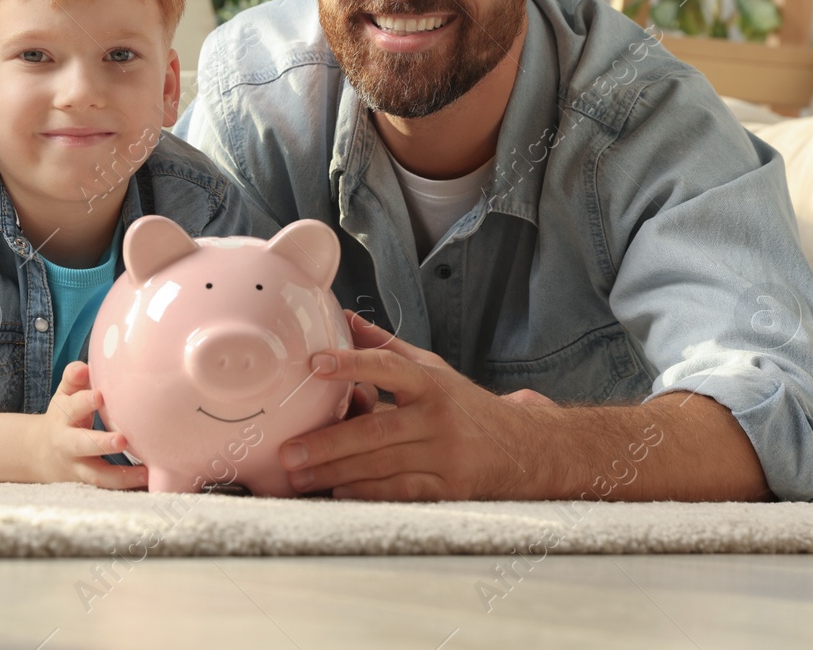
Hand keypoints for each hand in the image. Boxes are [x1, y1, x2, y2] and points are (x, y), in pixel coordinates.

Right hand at [28, 362, 149, 488]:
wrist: (40, 454)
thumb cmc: (64, 416)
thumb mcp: (64, 395)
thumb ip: (74, 379)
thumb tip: (85, 366)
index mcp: (63, 415)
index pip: (71, 406)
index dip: (83, 401)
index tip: (100, 395)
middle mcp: (67, 442)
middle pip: (80, 444)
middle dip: (100, 443)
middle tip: (122, 440)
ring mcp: (77, 466)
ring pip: (95, 474)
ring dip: (120, 475)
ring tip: (144, 471)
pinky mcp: (88, 482)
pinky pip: (107, 487)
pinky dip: (126, 486)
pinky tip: (147, 481)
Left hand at [277, 311, 538, 500]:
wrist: (524, 450)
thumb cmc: (465, 407)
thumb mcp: (432, 370)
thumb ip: (387, 348)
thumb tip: (344, 319)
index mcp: (430, 383)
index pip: (388, 367)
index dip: (352, 364)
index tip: (315, 363)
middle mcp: (438, 419)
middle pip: (375, 432)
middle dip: (327, 444)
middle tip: (287, 451)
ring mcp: (444, 457)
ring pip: (382, 467)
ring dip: (335, 474)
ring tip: (297, 478)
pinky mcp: (448, 490)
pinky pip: (400, 492)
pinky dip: (366, 493)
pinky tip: (337, 492)